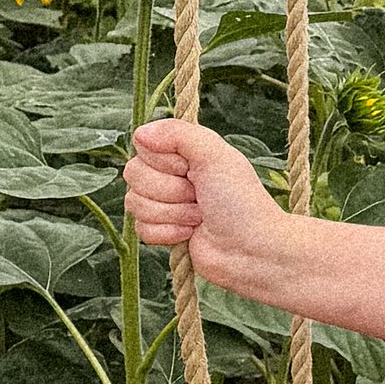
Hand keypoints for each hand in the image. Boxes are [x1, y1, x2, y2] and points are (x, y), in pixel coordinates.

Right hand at [126, 119, 284, 292]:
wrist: (251, 250)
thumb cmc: (241, 201)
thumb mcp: (216, 156)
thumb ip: (178, 133)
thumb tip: (139, 134)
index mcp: (183, 151)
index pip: (143, 145)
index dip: (166, 161)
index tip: (194, 169)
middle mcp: (170, 174)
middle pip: (133, 174)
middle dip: (171, 191)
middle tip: (200, 197)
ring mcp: (164, 203)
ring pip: (134, 203)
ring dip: (173, 213)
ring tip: (200, 216)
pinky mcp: (161, 230)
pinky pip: (140, 229)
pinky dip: (168, 233)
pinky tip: (191, 234)